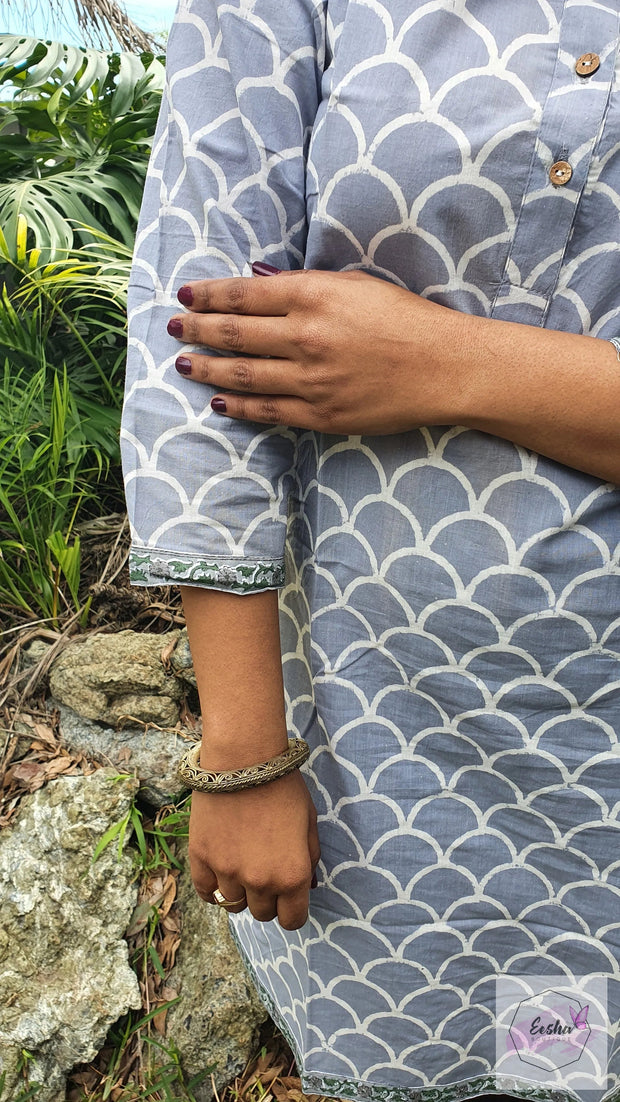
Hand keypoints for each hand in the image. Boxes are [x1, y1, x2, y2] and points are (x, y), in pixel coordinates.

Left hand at [167, 267, 453, 433]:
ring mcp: (310, 380)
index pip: (244, 295)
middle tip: (173, 328)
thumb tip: (259, 282)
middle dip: (196, 330)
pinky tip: (217, 400)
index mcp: (314, 296)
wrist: (444, 367)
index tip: (186, 296)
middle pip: (234, 333)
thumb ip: (304, 285)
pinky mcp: (320, 414)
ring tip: (182, 363)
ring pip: (242, 374)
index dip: (208, 296)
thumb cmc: (405, 318)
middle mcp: (305, 337)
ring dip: (206, 367)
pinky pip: (267, 411)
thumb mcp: (356, 284)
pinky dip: (238, 406)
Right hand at [188, 767, 320, 929]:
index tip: (288, 898)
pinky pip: (206, 893)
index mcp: (292, 875)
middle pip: (263, 914)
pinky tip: (221, 872)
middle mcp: (260, 881)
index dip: (292, 910)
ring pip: (233, 905)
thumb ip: (310, 858)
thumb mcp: (309, 822)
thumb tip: (307, 885)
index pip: (293, 920)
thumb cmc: (283, 787)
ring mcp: (228, 872)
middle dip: (267, 898)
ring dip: (240, 891)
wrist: (244, 759)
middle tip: (265, 872)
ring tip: (242, 865)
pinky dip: (214, 888)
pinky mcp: (201, 859)